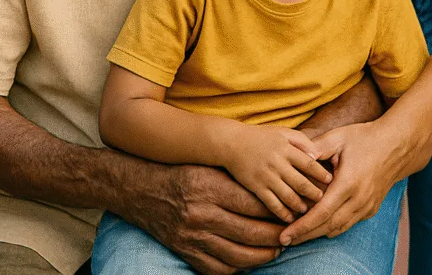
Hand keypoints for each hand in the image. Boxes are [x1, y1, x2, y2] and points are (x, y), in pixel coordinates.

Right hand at [130, 164, 284, 274]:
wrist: (142, 191)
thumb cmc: (181, 173)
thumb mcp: (207, 166)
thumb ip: (236, 177)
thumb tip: (272, 190)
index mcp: (208, 187)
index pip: (251, 203)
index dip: (275, 209)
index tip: (290, 210)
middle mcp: (201, 214)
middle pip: (250, 232)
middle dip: (275, 235)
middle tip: (290, 232)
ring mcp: (193, 237)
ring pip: (239, 255)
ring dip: (263, 255)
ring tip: (276, 248)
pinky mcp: (188, 254)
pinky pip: (221, 269)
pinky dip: (240, 267)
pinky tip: (252, 259)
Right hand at [222, 125, 332, 222]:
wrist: (231, 143)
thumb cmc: (259, 136)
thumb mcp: (281, 131)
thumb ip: (300, 140)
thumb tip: (317, 154)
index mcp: (285, 148)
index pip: (308, 162)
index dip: (320, 173)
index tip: (330, 180)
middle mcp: (277, 163)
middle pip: (301, 182)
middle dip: (314, 193)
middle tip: (323, 199)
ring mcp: (266, 176)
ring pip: (289, 196)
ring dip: (300, 206)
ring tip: (308, 210)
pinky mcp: (256, 187)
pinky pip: (273, 204)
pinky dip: (283, 213)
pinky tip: (290, 218)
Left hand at [279, 116, 430, 245]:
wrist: (395, 146)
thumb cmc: (364, 138)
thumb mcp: (338, 137)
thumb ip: (317, 147)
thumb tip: (299, 156)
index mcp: (348, 183)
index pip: (321, 213)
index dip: (302, 226)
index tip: (285, 235)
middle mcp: (359, 200)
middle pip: (328, 226)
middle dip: (305, 235)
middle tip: (284, 240)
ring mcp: (366, 207)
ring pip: (338, 228)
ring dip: (317, 234)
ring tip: (297, 235)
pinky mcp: (370, 209)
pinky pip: (348, 224)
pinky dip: (331, 227)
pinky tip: (318, 226)